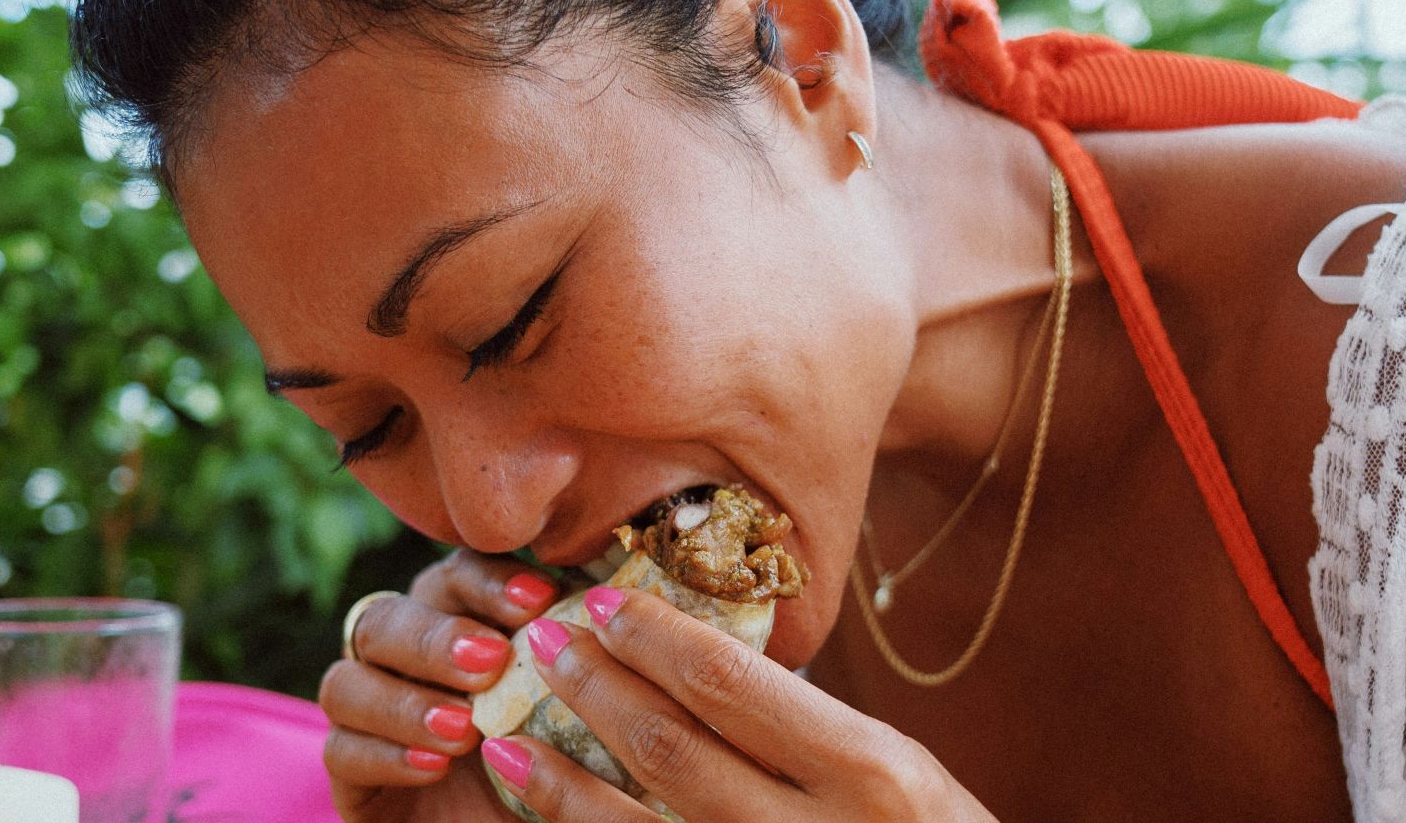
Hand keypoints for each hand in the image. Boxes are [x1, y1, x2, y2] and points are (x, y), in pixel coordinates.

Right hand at [320, 548, 563, 822]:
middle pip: (389, 617)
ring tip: (463, 728)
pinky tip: (434, 766)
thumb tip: (613, 600)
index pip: (458, 575)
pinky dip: (385, 754)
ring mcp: (369, 716)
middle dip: (439, 637)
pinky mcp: (351, 775)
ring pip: (346, 680)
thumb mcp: (581, 712)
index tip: (541, 598)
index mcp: (461, 624)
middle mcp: (405, 661)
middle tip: (491, 661)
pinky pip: (339, 751)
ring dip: (405, 701)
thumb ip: (578, 658)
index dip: (491, 580)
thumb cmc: (566, 768)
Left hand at [479, 586, 997, 822]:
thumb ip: (811, 730)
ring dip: (558, 779)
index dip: (651, 637)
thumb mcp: (900, 776)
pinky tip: (537, 816)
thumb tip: (696, 666)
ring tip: (505, 737)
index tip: (602, 603)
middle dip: (594, 688)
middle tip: (544, 643)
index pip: (731, 681)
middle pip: (670, 745)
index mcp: (869, 769)